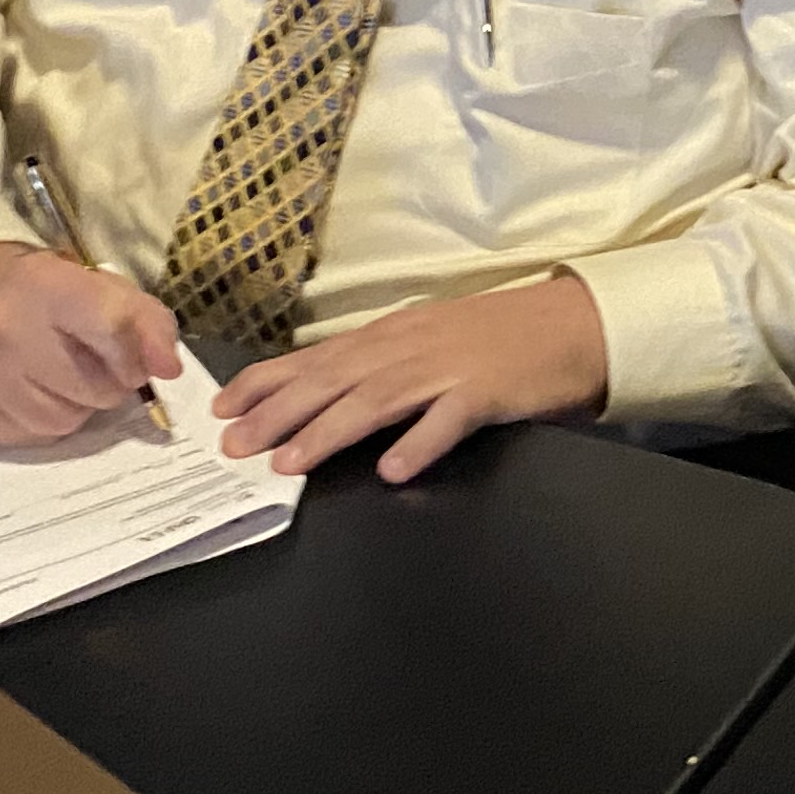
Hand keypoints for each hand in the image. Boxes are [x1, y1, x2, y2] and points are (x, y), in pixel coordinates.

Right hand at [0, 243, 179, 445]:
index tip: (163, 366)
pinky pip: (35, 437)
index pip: (109, 324)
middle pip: (98, 387)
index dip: (144, 348)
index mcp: (43, 285)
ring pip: (67, 421)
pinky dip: (45, 419)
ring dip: (78, 404)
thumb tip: (168, 368)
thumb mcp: (95, 282)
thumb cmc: (39, 289)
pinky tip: (33, 390)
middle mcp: (5, 332)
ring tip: (60, 374)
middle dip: (110, 380)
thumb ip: (142, 318)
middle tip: (95, 359)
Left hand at [206, 274, 608, 480]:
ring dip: (328, 432)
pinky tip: (394, 469)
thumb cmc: (498, 338)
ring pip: (376, 400)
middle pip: (332, 380)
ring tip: (289, 462)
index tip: (222, 406)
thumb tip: (322, 396)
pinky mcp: (488, 393)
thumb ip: (380, 365)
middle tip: (233, 445)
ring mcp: (448, 369)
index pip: (314, 358)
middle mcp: (409, 348)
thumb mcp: (428, 341)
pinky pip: (448, 421)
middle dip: (277, 413)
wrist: (572, 324)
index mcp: (391, 337)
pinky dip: (419, 444)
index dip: (265, 382)